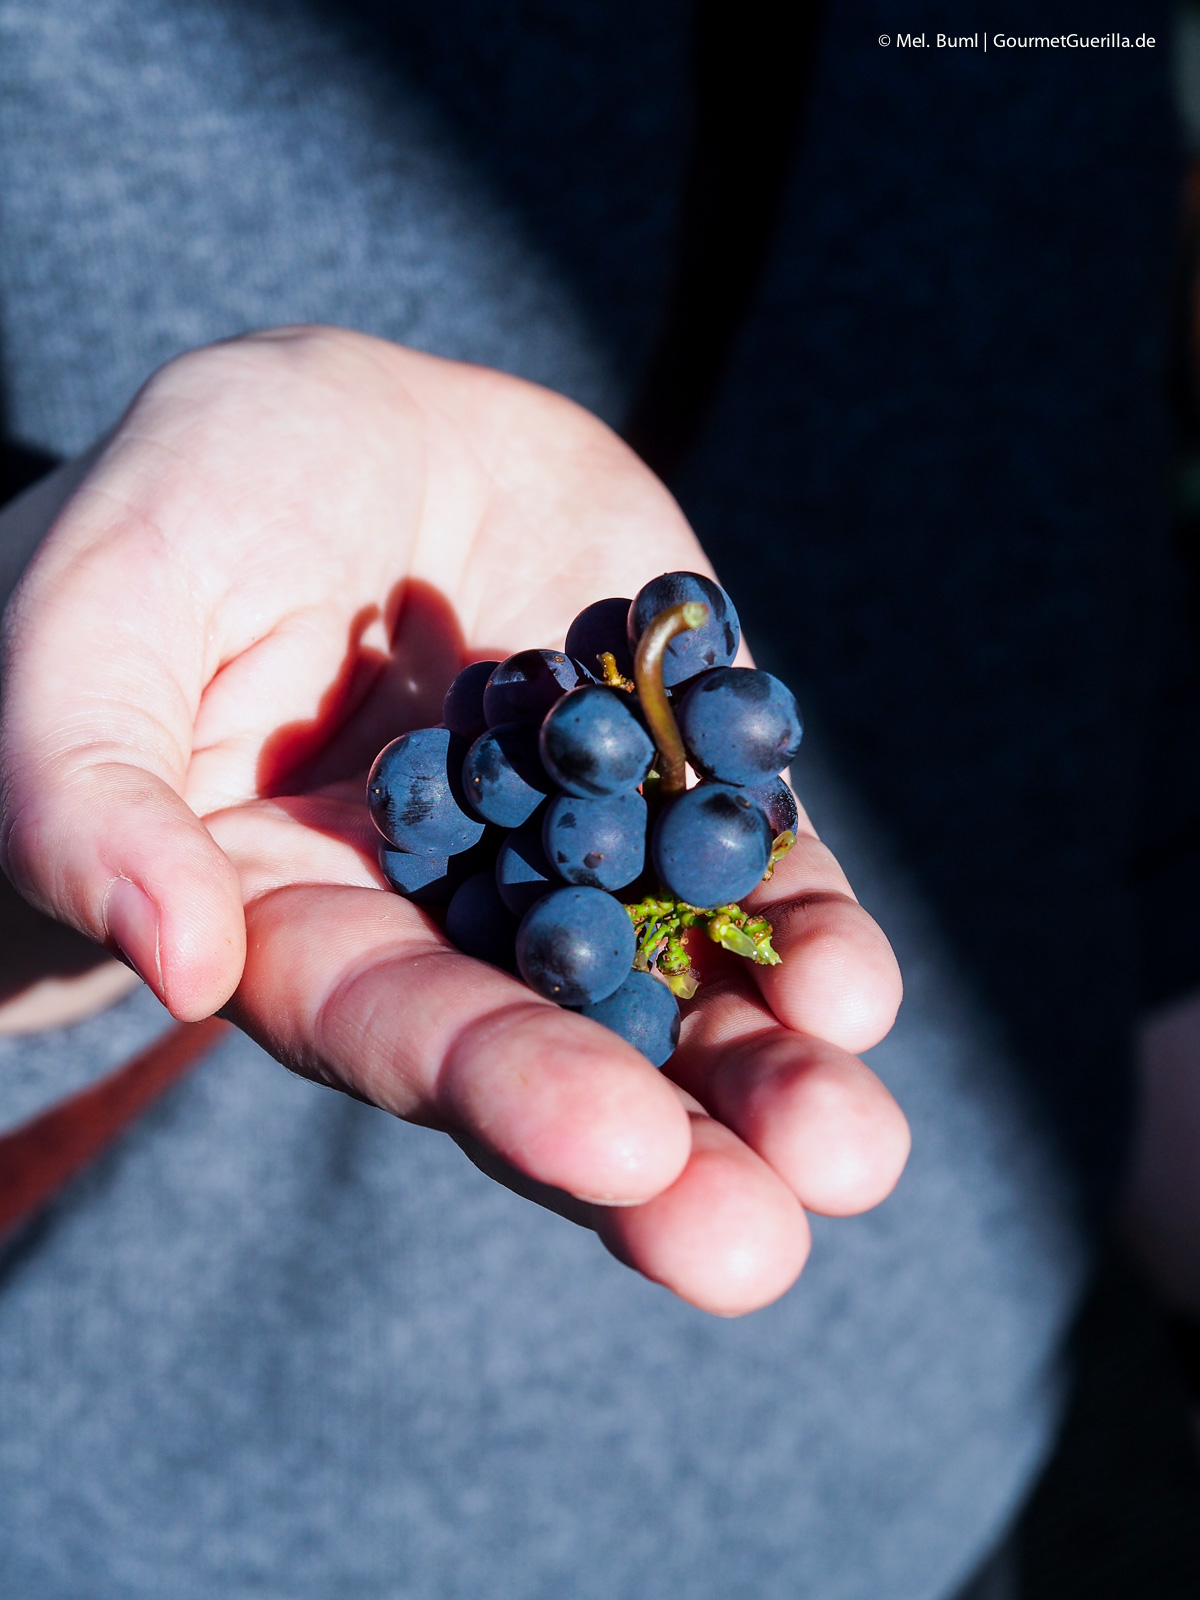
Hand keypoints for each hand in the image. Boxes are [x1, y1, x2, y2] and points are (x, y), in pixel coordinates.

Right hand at [0, 327, 907, 1313]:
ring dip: (770, 1071)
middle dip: (667, 1154)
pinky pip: (752, 855)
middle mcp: (461, 919)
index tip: (612, 1149)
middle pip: (566, 1052)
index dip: (499, 1088)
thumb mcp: (87, 635)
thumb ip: (92, 801)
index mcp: (311, 925)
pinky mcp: (679, 766)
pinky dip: (801, 921)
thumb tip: (181, 962)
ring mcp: (586, 846)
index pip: (400, 1030)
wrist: (334, 433)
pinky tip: (849, 987)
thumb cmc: (176, 527)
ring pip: (681, 983)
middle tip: (755, 1244)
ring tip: (847, 1146)